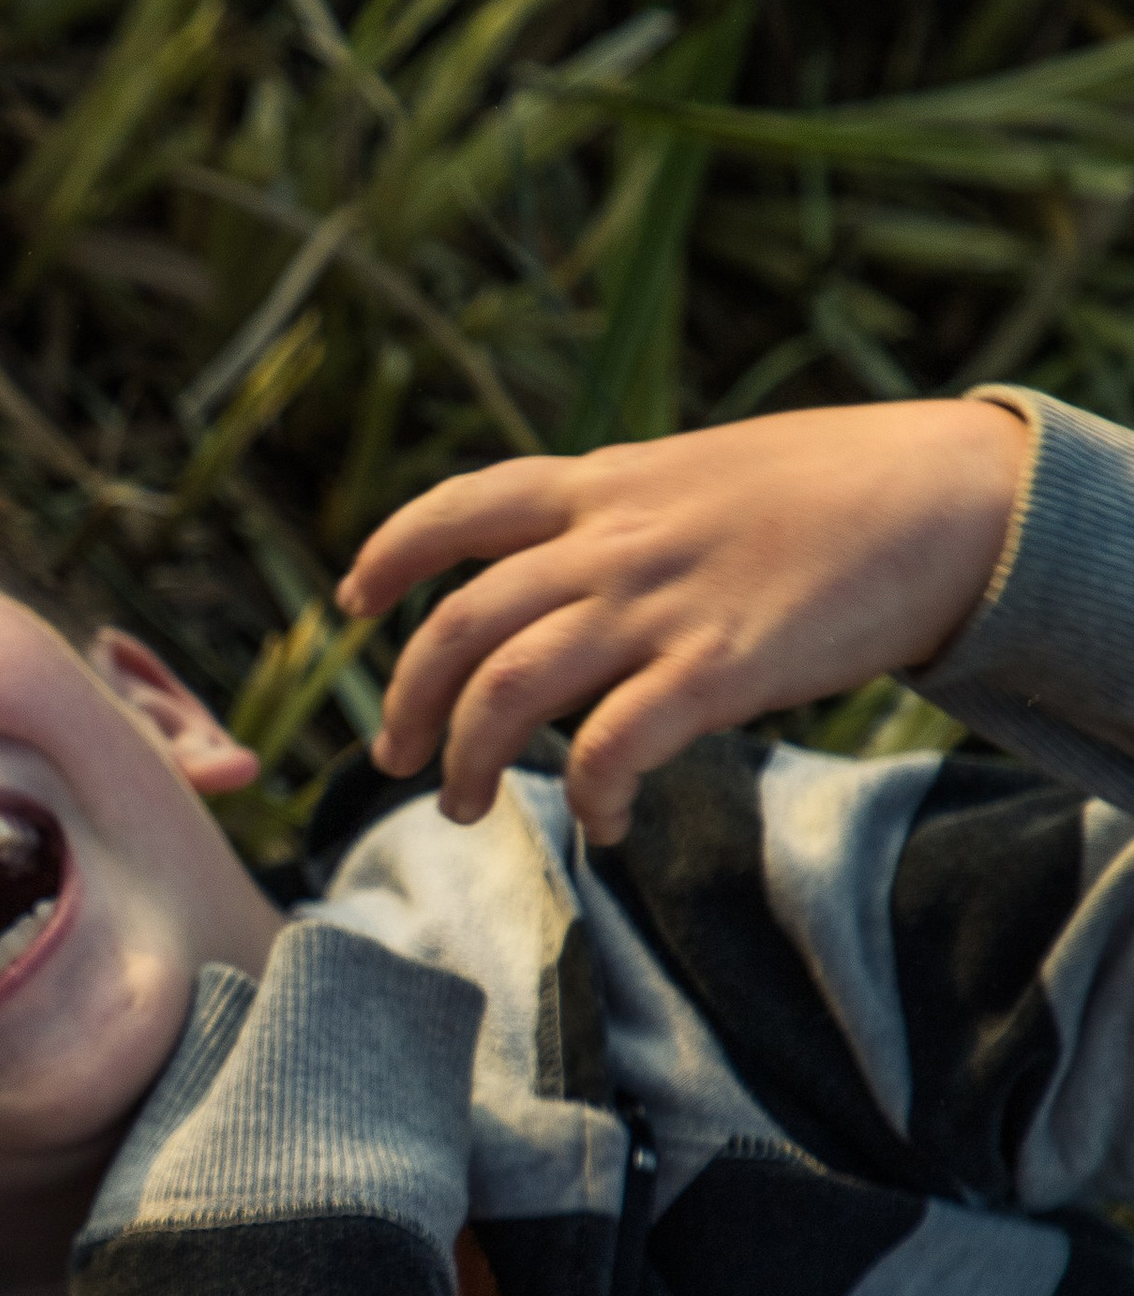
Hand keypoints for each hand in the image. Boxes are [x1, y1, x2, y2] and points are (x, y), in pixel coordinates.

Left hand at [336, 398, 1026, 839]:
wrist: (946, 500)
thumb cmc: (838, 491)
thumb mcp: (704, 473)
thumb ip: (630, 514)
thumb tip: (587, 563)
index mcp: (604, 486)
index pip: (460, 509)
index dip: (392, 554)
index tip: (351, 599)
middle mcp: (610, 543)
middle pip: (460, 627)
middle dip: (407, 700)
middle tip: (392, 756)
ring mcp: (657, 607)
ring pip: (507, 694)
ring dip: (467, 761)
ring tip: (460, 805)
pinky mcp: (714, 671)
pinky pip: (611, 748)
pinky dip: (589, 796)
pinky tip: (602, 823)